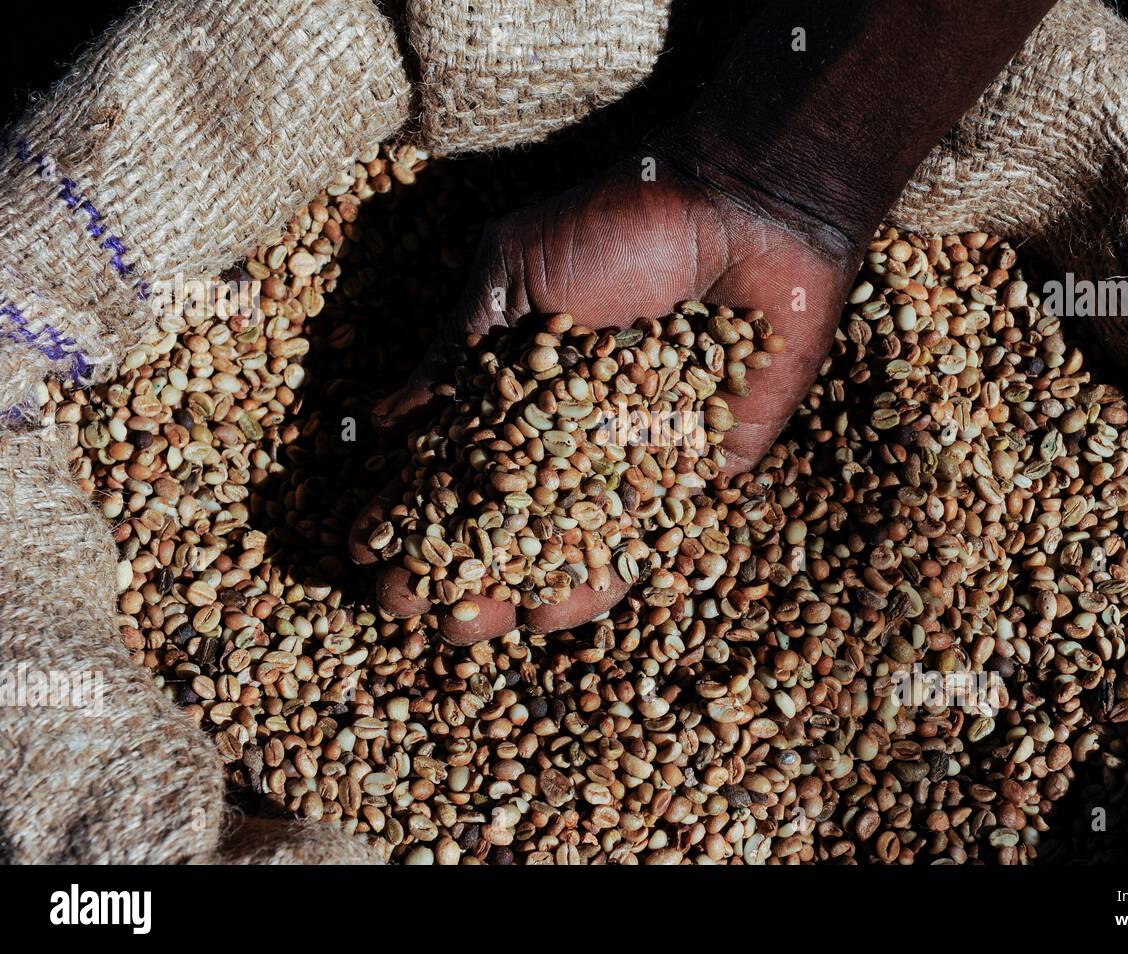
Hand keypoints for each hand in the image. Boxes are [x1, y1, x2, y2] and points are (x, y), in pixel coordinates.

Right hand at [349, 157, 860, 640]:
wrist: (742, 210)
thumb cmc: (618, 225)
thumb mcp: (513, 274)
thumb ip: (457, 352)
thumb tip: (383, 422)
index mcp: (521, 390)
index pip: (457, 465)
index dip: (412, 509)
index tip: (367, 552)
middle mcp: (571, 434)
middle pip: (510, 520)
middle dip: (458, 568)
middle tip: (415, 606)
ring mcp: (632, 459)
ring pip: (571, 545)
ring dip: (519, 589)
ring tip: (477, 625)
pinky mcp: (695, 472)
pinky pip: (648, 539)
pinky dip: (603, 576)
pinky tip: (554, 609)